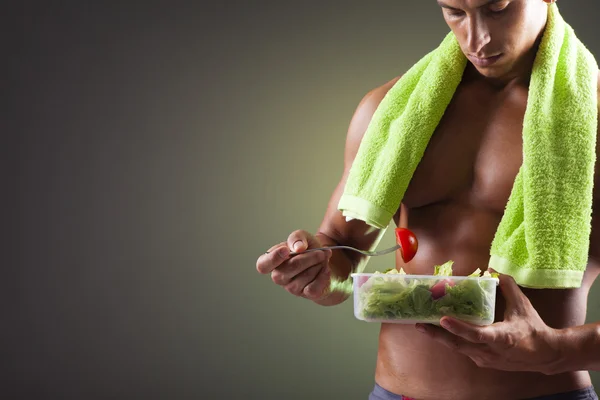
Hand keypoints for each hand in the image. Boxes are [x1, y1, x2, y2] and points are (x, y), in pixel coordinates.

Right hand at [256, 230, 331, 300]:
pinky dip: (323, 276)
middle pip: (289, 268)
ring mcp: (292, 288)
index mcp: (273, 261)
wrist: (325, 262)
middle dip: (308, 257)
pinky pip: (314, 287)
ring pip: (304, 276)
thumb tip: (298, 247)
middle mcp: (279, 276)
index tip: (286, 250)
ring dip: (318, 265)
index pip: (263, 265)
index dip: (273, 259)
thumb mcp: (303, 237)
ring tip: (322, 260)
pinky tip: (326, 269)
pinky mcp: (306, 294)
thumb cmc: (309, 250)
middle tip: (320, 252)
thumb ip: (297, 237)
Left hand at [415, 274, 562, 373]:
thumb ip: (507, 286)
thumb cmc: (533, 329)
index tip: (442, 319)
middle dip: (438, 335)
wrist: (546, 355)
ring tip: (424, 326)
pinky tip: (441, 331)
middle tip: (420, 325)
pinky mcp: (484, 361)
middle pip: (459, 345)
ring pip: (459, 348)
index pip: (476, 334)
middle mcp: (490, 352)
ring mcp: (486, 359)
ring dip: (442, 338)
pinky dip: (453, 340)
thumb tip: (492, 269)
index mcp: (501, 338)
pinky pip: (464, 350)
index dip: (459, 328)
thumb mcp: (522, 306)